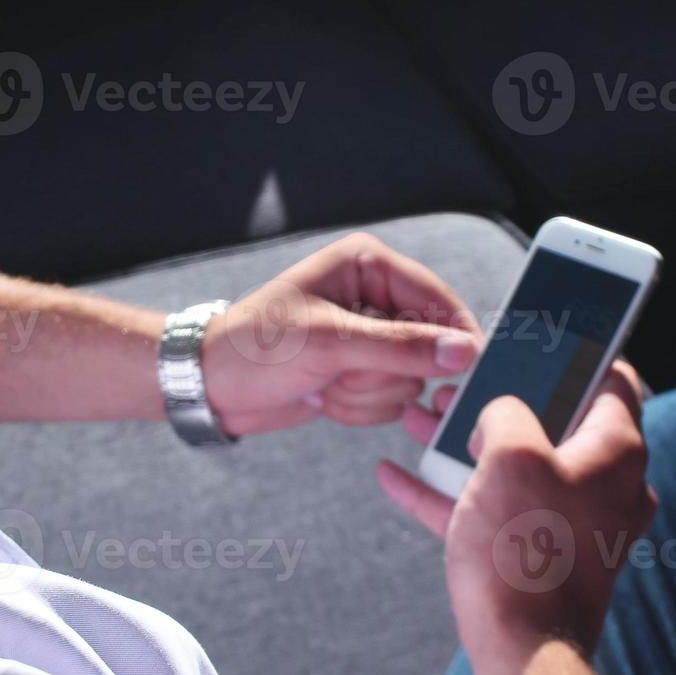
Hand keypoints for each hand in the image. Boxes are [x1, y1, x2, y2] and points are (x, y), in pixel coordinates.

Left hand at [200, 233, 482, 435]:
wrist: (212, 386)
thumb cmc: (256, 348)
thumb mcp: (328, 343)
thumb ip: (399, 347)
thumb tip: (463, 351)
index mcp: (367, 265)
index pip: (437, 298)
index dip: (452, 335)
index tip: (459, 369)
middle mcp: (375, 297)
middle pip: (428, 347)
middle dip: (383, 373)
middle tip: (340, 372)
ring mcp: (369, 338)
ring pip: (410, 381)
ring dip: (367, 394)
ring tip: (324, 383)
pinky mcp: (360, 371)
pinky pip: (390, 400)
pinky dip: (358, 408)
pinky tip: (323, 397)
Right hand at [374, 364, 655, 674]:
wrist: (522, 652)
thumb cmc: (525, 550)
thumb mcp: (509, 455)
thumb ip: (505, 413)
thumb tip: (500, 414)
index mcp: (616, 450)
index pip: (614, 381)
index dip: (579, 354)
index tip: (545, 340)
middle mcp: (606, 486)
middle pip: (553, 424)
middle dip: (499, 401)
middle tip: (462, 383)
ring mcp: (574, 524)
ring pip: (516, 467)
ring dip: (464, 443)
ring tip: (419, 420)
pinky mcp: (541, 557)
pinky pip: (493, 512)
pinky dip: (450, 493)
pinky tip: (396, 477)